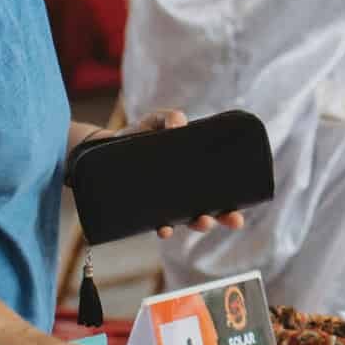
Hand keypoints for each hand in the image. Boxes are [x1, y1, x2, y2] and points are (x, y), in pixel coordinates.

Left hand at [90, 110, 249, 236]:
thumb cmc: (138, 134)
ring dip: (196, 225)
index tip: (239, 215)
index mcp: (193, 175)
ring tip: (203, 221)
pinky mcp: (144, 208)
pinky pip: (155, 223)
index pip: (218, 195)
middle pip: (208, 212)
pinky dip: (163, 228)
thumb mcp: (155, 121)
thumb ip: (168, 116)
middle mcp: (181, 194)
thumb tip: (179, 122)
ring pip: (185, 221)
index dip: (232, 208)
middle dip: (222, 220)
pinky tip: (165, 228)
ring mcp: (163, 203)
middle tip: (233, 220)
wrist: (104, 147)